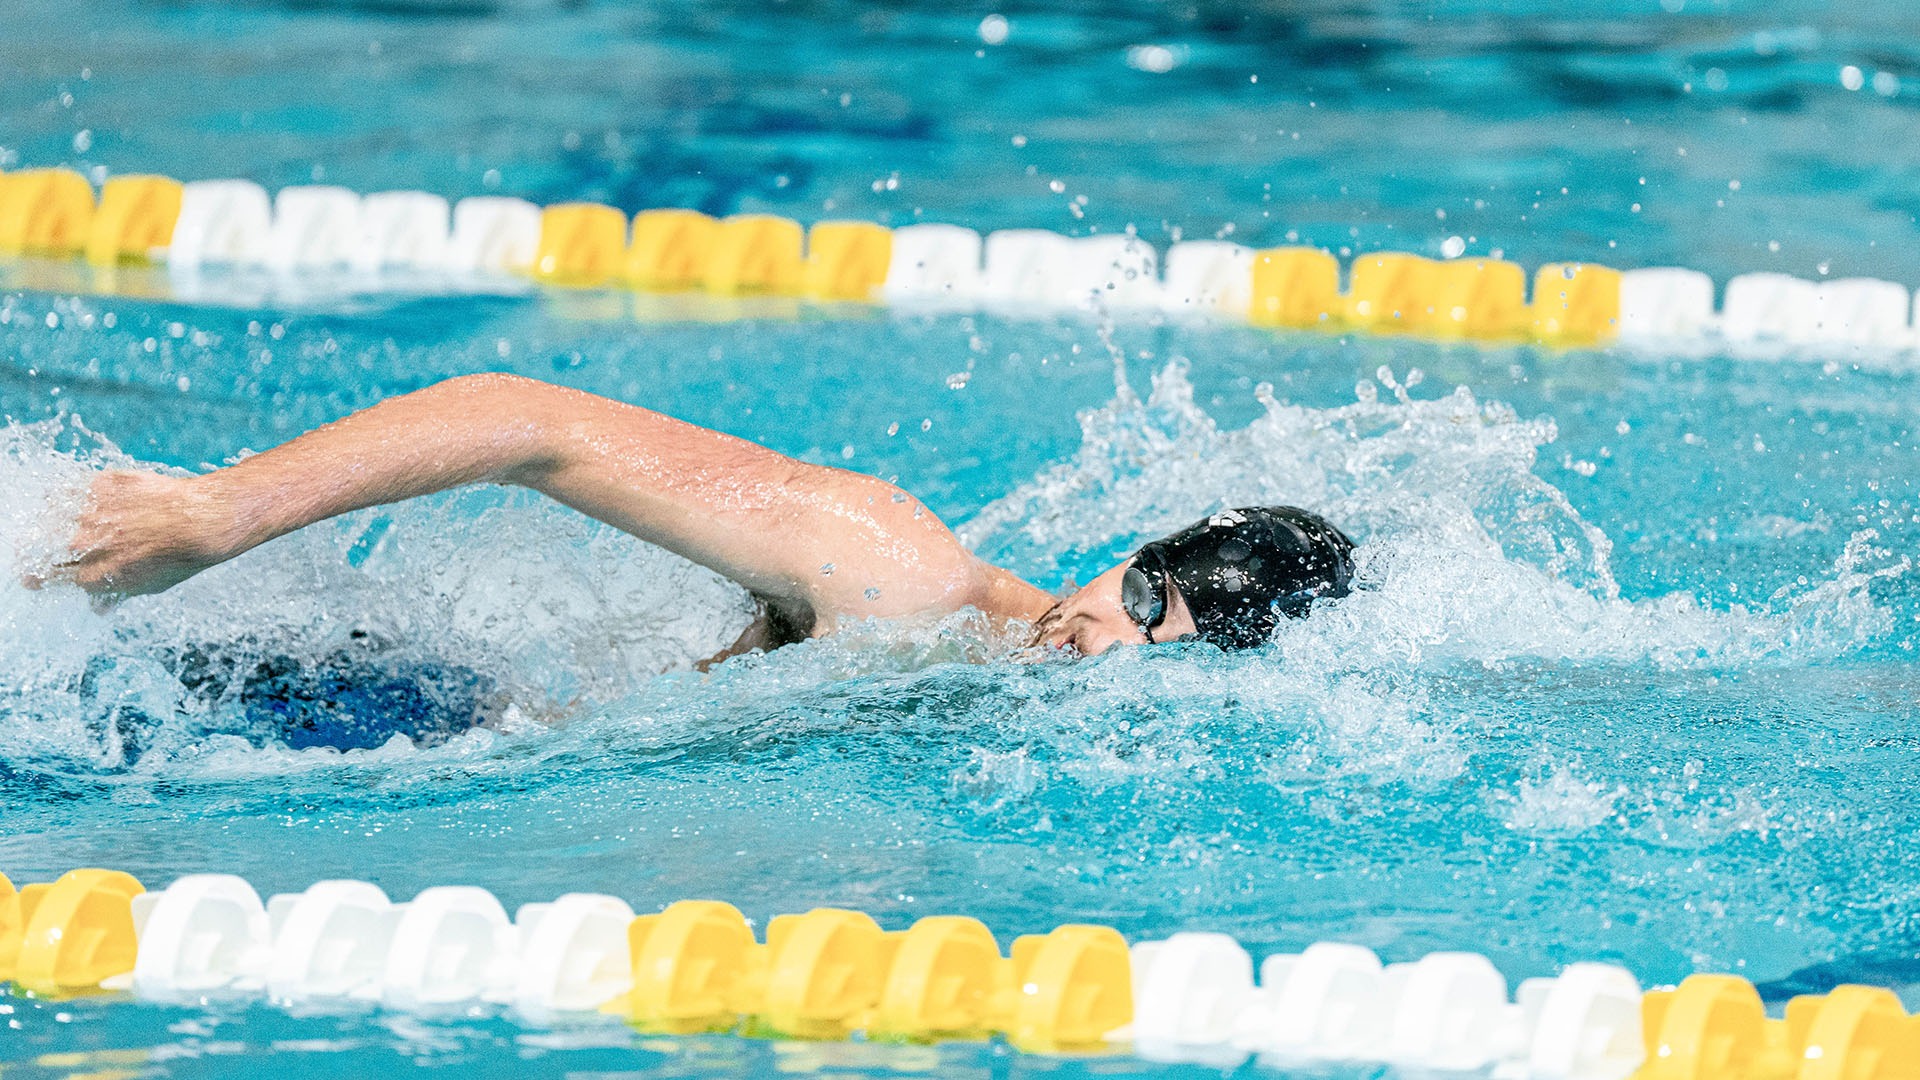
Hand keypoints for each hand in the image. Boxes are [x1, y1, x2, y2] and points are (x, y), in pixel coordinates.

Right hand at [33, 471, 234, 602]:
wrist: (203, 520)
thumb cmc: (181, 556)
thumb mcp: (150, 584)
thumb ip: (116, 593)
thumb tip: (97, 608)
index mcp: (94, 577)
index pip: (50, 578)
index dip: (41, 577)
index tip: (34, 576)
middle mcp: (86, 546)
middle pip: (42, 549)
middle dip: (30, 552)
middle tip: (27, 550)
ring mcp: (91, 514)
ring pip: (51, 517)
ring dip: (48, 521)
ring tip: (49, 522)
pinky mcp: (100, 486)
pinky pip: (70, 489)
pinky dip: (68, 495)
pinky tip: (70, 499)